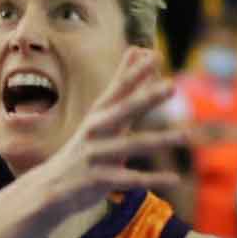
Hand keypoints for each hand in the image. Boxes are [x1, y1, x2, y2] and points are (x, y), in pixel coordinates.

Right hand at [25, 48, 190, 220]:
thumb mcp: (101, 116)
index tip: (155, 54)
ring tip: (186, 135)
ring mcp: (95, 155)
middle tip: (172, 86)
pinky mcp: (98, 180)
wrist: (50, 187)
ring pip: (131, 146)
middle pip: (123, 111)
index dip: (135, 73)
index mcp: (98, 115)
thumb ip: (122, 87)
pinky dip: (152, 179)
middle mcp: (95, 131)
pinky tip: (175, 178)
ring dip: (160, 141)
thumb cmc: (84, 148)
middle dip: (147, 98)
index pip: (118, 90)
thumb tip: (136, 50)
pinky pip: (130, 180)